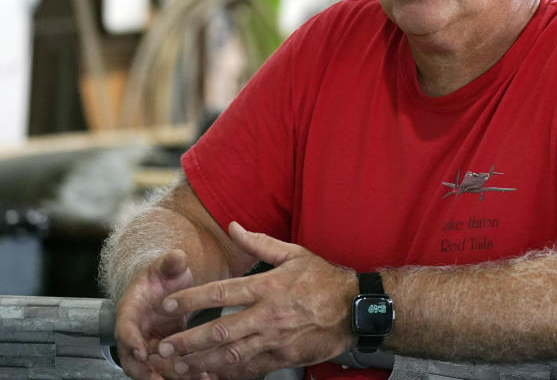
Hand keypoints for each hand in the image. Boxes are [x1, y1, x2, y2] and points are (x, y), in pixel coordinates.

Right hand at [114, 250, 197, 379]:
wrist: (170, 287)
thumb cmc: (165, 276)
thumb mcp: (169, 266)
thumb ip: (171, 262)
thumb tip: (177, 256)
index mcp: (131, 309)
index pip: (124, 328)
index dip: (131, 341)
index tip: (142, 353)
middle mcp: (135, 331)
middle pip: (132, 357)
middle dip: (145, 370)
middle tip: (161, 379)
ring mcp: (147, 343)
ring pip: (150, 368)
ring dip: (166, 376)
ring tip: (190, 379)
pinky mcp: (162, 352)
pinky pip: (168, 368)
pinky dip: (182, 374)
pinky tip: (204, 378)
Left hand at [155, 222, 356, 379]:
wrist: (356, 308)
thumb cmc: (324, 280)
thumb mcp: (294, 254)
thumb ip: (260, 244)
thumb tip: (233, 227)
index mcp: (269, 286)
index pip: (221, 292)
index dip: (191, 299)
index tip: (168, 305)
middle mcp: (269, 314)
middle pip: (220, 330)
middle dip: (188, 341)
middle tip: (164, 348)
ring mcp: (276, 339)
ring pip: (232, 355)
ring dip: (202, 363)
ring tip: (179, 367)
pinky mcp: (285, 357)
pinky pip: (252, 369)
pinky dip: (230, 374)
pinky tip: (212, 375)